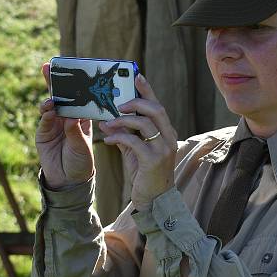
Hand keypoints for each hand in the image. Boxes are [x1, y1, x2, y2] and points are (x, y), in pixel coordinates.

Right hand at [35, 62, 93, 188]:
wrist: (68, 180)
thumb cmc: (82, 161)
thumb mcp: (83, 147)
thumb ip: (76, 132)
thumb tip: (70, 118)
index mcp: (82, 118)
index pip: (79, 97)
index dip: (76, 84)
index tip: (74, 71)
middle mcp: (67, 117)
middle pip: (61, 96)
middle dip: (55, 82)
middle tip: (50, 67)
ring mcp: (54, 123)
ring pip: (50, 105)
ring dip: (50, 98)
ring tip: (52, 97)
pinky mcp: (43, 132)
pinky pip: (44, 120)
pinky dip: (46, 113)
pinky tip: (49, 109)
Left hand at [99, 74, 177, 208]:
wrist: (153, 200)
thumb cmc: (145, 174)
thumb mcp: (136, 151)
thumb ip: (126, 135)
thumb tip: (108, 121)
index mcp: (166, 133)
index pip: (158, 106)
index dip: (147, 90)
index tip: (136, 76)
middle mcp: (168, 138)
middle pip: (156, 110)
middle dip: (135, 102)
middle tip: (118, 104)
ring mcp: (163, 150)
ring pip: (144, 124)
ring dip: (123, 120)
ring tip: (108, 123)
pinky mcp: (153, 161)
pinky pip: (134, 142)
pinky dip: (118, 138)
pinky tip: (107, 141)